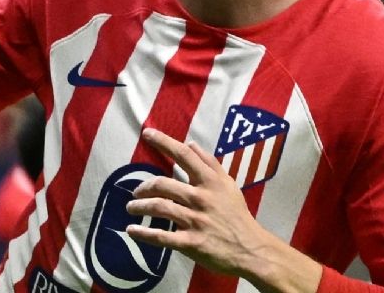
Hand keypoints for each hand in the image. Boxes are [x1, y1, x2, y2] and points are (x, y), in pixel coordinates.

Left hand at [125, 129, 276, 278]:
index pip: (184, 155)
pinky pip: (161, 236)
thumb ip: (209, 163)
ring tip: (131, 208)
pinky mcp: (191, 243)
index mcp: (210, 182)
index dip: (164, 142)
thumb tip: (190, 143)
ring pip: (159, 207)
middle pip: (163, 184)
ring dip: (140, 206)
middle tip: (136, 192)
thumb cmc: (237, 215)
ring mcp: (195, 221)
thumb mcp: (228, 185)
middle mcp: (200, 198)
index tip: (147, 133)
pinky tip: (132, 231)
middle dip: (144, 187)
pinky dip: (144, 233)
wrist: (251, 250)